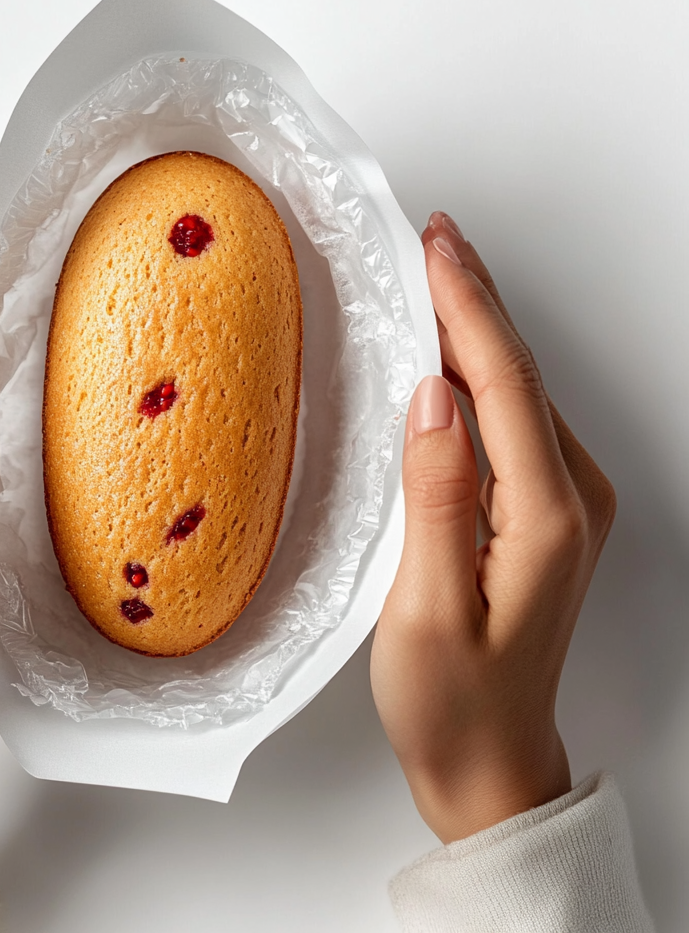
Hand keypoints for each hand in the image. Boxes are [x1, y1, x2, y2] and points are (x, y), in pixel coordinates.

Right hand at [371, 213, 615, 843]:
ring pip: (516, 389)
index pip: (503, 383)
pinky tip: (451, 353)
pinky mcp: (541, 511)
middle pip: (519, 372)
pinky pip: (511, 418)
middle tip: (434, 235)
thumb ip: (436, 495)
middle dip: (474, 297)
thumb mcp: (425, 607)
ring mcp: (561, 504)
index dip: (466, 306)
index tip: (433, 246)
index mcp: (546, 516)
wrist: (489, 759)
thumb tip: (432, 396)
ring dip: (475, 328)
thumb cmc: (451, 699)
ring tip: (435, 273)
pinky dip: (479, 372)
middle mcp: (570, 499)